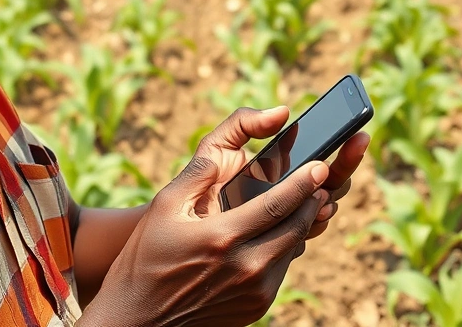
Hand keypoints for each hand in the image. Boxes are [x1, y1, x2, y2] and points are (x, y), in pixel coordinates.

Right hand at [78, 107, 368, 326]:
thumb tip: (224, 151)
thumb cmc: (146, 257)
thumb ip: (197, 176)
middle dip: (312, 200)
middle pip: (295, 227)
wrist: (139, 316)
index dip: (303, 183)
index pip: (277, 204)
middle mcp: (244, 267)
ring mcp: (254, 291)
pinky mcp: (256, 307)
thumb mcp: (164, 208)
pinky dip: (285, 248)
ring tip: (307, 202)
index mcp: (222, 238)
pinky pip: (281, 270)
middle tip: (322, 180)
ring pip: (292, 249)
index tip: (319, 166)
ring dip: (302, 224)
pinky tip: (280, 233)